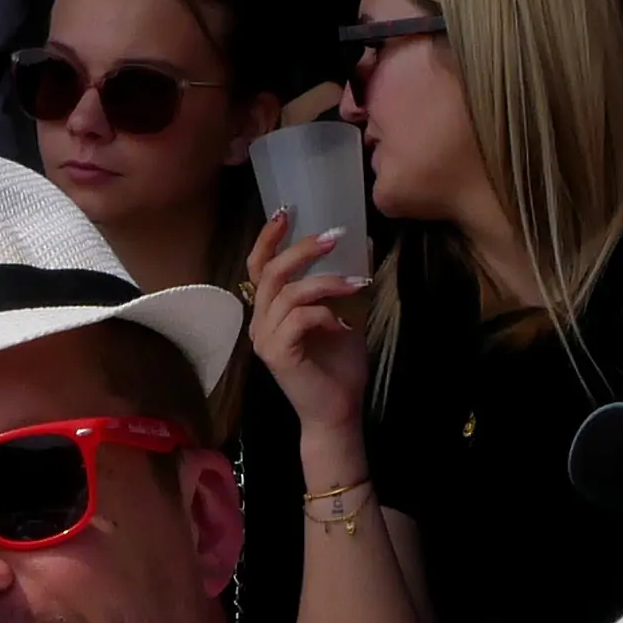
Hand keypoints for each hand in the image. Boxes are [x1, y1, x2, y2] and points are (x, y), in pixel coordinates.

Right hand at [243, 216, 368, 454]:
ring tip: (356, 282)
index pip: (259, 266)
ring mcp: (265, 339)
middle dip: (302, 249)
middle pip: (270, 272)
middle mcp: (260, 322)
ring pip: (287, 293)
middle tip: (334, 236)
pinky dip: (325, 312)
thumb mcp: (346, 310)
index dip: (269, 238)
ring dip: (325, 281)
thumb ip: (344, 280)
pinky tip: (344, 322)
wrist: (339, 410)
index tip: (288, 211)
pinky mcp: (277, 354)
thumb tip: (362, 242)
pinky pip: (299, 318)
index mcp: (270, 310)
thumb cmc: (338, 365)